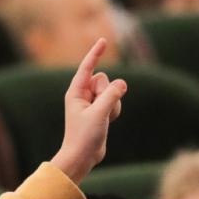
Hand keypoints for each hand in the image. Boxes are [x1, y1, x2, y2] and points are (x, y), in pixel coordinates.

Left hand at [48, 38, 126, 183]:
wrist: (82, 157)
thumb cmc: (84, 137)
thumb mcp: (99, 113)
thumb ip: (112, 95)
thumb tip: (123, 83)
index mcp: (75, 92)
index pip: (87, 68)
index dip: (95, 54)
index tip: (103, 41)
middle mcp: (83, 95)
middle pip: (104, 79)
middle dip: (107, 92)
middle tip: (100, 109)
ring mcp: (92, 103)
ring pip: (112, 91)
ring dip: (113, 104)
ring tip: (104, 119)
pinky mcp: (100, 111)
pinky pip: (115, 101)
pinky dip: (115, 111)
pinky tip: (108, 123)